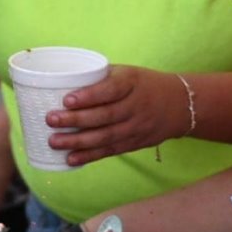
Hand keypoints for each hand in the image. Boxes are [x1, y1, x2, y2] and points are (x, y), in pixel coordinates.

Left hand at [43, 66, 190, 164]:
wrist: (180, 105)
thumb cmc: (143, 84)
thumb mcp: (126, 73)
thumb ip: (100, 78)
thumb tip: (62, 81)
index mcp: (131, 83)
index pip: (110, 90)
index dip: (88, 96)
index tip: (66, 99)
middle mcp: (135, 106)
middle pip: (104, 116)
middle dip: (75, 120)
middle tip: (51, 120)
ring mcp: (136, 127)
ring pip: (105, 137)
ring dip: (78, 142)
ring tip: (54, 141)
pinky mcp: (135, 143)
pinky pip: (111, 151)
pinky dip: (90, 156)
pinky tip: (71, 159)